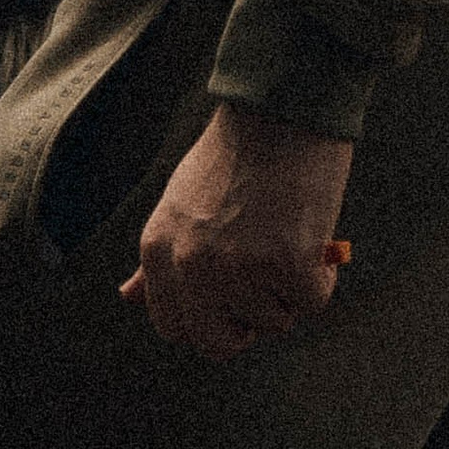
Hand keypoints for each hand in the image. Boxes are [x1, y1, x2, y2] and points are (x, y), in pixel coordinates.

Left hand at [119, 103, 354, 358]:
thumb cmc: (235, 151)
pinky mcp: (289, 264)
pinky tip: (311, 233)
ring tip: (284, 230)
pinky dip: (320, 274)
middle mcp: (192, 265)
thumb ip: (159, 257)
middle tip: (264, 276)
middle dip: (247, 320)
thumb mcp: (179, 200)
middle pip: (219, 343)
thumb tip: (128, 297)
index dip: (208, 316)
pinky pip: (312, 302)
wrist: (281, 105)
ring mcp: (240, 267)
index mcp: (158, 248)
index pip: (173, 326)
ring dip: (286, 286)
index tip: (230, 293)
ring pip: (274, 321)